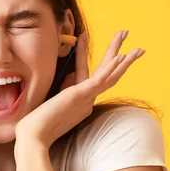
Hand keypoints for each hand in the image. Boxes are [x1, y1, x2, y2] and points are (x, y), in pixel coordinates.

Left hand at [15, 30, 144, 148]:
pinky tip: (121, 57)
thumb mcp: (52, 101)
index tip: (85, 36)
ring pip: (109, 77)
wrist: (33, 137)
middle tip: (125, 33)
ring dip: (123, 59)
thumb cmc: (37, 124)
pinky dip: (111, 68)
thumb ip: (63, 89)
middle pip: (107, 75)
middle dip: (117, 53)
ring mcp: (86, 100)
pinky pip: (99, 80)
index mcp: (81, 103)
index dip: (87, 54)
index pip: (88, 74)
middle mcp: (87, 102)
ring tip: (136, 47)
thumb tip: (69, 74)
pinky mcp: (80, 96)